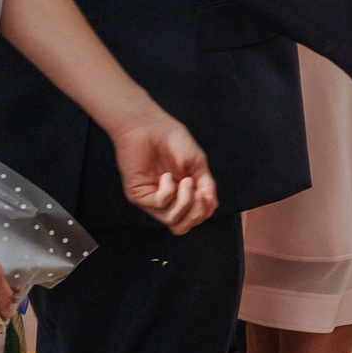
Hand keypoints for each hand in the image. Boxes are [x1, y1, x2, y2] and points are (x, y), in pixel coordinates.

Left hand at [108, 108, 218, 233]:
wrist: (149, 126)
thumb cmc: (172, 139)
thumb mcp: (197, 163)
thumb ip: (206, 185)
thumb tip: (212, 206)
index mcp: (182, 194)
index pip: (195, 218)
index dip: (204, 211)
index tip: (207, 192)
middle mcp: (167, 200)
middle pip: (183, 226)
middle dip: (196, 212)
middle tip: (198, 191)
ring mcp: (152, 199)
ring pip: (172, 221)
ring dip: (185, 202)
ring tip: (185, 181)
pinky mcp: (139, 195)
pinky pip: (159, 206)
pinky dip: (168, 192)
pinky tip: (166, 176)